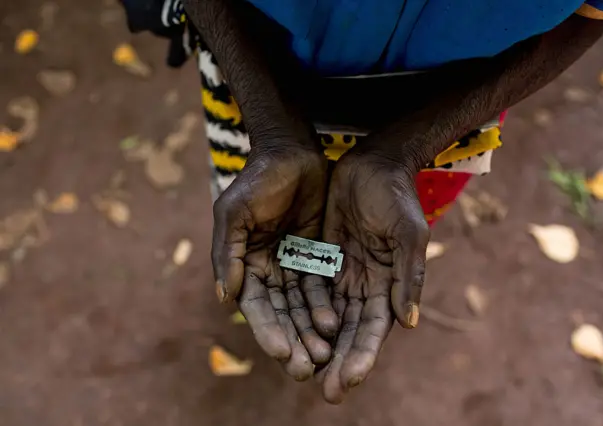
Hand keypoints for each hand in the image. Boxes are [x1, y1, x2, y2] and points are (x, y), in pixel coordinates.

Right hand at [212, 145, 338, 379]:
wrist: (292, 151)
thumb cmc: (258, 179)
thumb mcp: (234, 211)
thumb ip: (227, 252)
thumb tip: (224, 298)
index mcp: (244, 263)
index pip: (256, 306)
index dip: (267, 330)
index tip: (281, 353)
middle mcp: (267, 269)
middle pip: (280, 313)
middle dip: (291, 341)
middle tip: (305, 369)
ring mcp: (293, 264)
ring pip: (301, 306)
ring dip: (309, 332)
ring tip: (324, 356)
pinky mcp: (317, 256)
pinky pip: (322, 287)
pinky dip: (325, 307)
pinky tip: (335, 325)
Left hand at [319, 151, 429, 402]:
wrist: (373, 164)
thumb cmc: (397, 197)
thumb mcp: (408, 233)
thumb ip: (409, 276)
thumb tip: (409, 323)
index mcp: (389, 284)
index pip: (374, 328)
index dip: (362, 355)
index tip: (348, 381)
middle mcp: (365, 285)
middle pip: (350, 332)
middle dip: (339, 361)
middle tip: (326, 393)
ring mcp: (343, 274)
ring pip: (327, 317)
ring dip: (317, 345)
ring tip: (303, 372)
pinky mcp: (322, 258)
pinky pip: (309, 291)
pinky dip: (301, 313)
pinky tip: (290, 334)